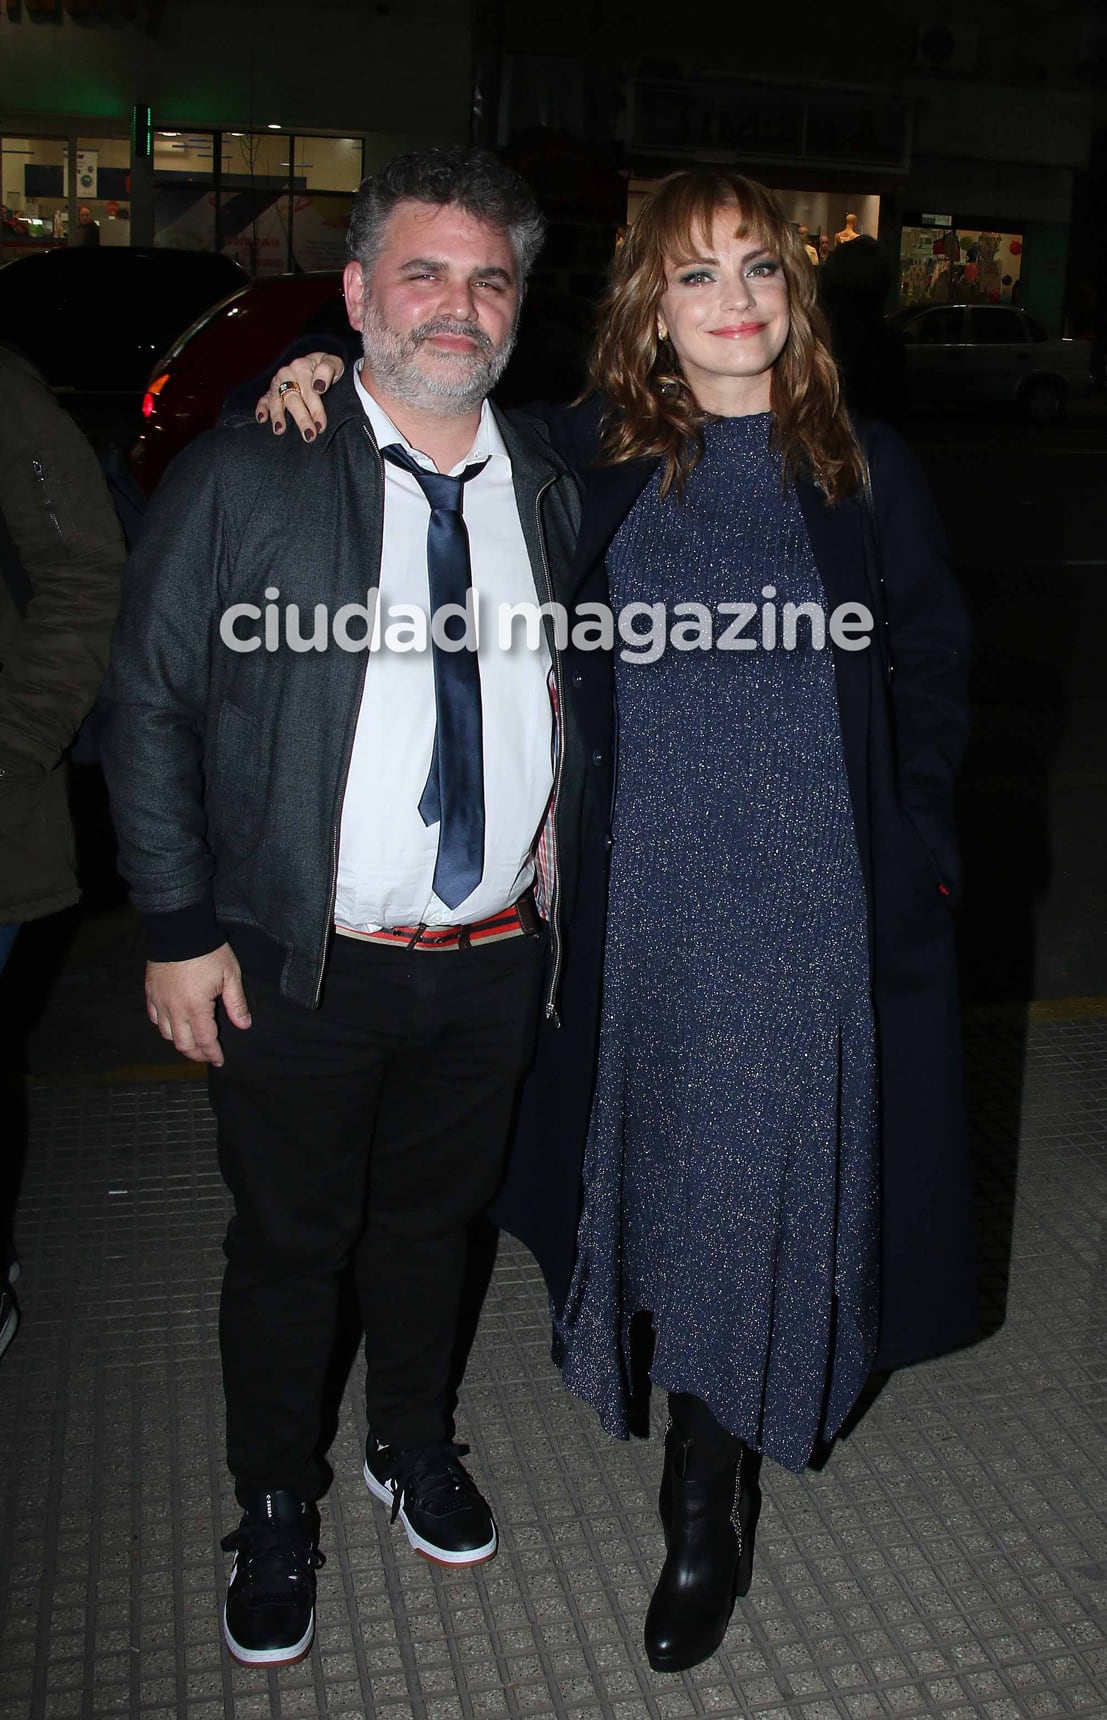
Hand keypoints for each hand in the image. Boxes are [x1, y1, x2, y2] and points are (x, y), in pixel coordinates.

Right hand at [145, 943, 250, 1066]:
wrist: (179, 930)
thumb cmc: (208, 952)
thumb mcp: (230, 975)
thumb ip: (236, 1003)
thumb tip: (244, 1025)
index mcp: (196, 1007)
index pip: (205, 1040)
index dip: (212, 1053)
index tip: (219, 1061)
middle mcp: (175, 1009)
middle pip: (183, 1043)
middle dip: (196, 1054)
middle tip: (207, 1055)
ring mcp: (159, 1001)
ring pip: (166, 1034)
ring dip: (180, 1042)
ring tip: (192, 1042)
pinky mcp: (150, 992)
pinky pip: (154, 1018)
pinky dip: (164, 1026)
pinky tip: (173, 1025)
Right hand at [256, 353, 344, 439]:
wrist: (316, 365)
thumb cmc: (327, 369)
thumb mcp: (334, 364)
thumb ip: (327, 370)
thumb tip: (318, 387)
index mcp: (302, 367)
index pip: (309, 391)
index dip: (316, 409)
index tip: (321, 426)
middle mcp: (287, 374)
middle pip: (293, 398)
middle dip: (301, 418)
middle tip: (309, 436)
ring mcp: (278, 383)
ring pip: (277, 400)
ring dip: (278, 416)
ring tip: (280, 430)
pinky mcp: (270, 391)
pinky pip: (263, 399)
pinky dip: (261, 409)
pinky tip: (261, 419)